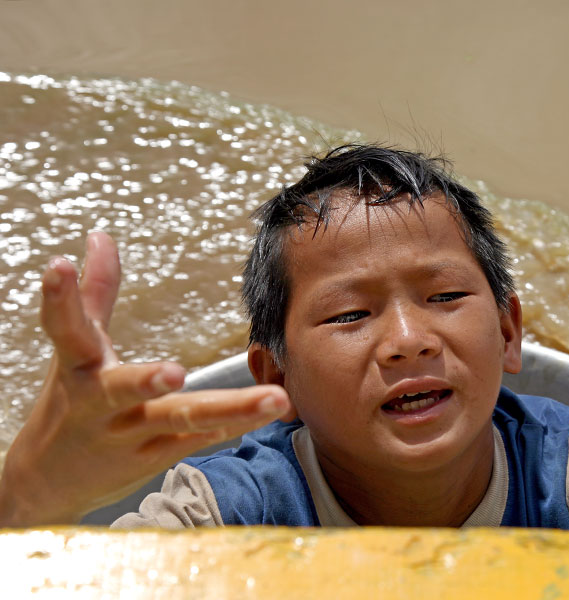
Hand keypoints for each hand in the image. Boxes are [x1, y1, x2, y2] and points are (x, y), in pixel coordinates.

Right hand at [0, 232, 290, 526]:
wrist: (48, 480)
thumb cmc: (71, 402)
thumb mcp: (76, 349)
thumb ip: (96, 292)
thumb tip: (101, 236)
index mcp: (79, 367)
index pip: (65, 330)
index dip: (61, 299)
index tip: (59, 266)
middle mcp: (99, 404)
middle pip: (122, 390)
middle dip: (144, 381)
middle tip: (175, 373)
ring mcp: (128, 436)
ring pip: (179, 421)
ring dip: (230, 410)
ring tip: (274, 398)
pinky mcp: (154, 458)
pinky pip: (198, 439)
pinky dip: (231, 426)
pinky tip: (269, 413)